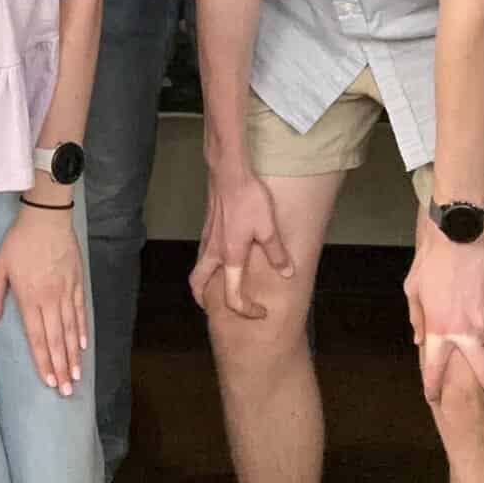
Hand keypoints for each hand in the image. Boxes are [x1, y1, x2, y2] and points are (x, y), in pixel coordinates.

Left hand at [0, 203, 85, 396]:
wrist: (47, 218)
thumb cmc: (20, 241)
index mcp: (29, 298)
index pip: (37, 337)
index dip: (43, 361)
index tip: (48, 381)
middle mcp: (49, 299)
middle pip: (56, 339)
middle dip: (61, 367)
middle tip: (66, 389)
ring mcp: (65, 291)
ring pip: (71, 329)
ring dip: (74, 354)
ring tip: (77, 375)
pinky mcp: (77, 281)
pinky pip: (80, 310)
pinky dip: (82, 329)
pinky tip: (84, 345)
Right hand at [189, 169, 293, 316]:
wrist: (229, 172)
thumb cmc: (248, 198)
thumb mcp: (268, 227)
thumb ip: (276, 253)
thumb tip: (286, 273)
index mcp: (230, 257)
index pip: (232, 297)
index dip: (246, 310)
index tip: (259, 310)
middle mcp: (214, 251)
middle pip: (197, 284)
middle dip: (204, 300)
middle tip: (219, 306)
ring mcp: (207, 238)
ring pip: (198, 267)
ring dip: (204, 281)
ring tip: (221, 283)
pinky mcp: (207, 225)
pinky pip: (202, 252)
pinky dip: (207, 263)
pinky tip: (223, 255)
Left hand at [404, 225, 483, 403]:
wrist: (456, 238)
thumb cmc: (430, 262)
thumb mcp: (413, 289)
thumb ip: (417, 317)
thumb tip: (419, 339)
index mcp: (439, 331)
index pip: (435, 369)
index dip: (433, 387)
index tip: (434, 398)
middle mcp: (465, 333)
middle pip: (483, 373)